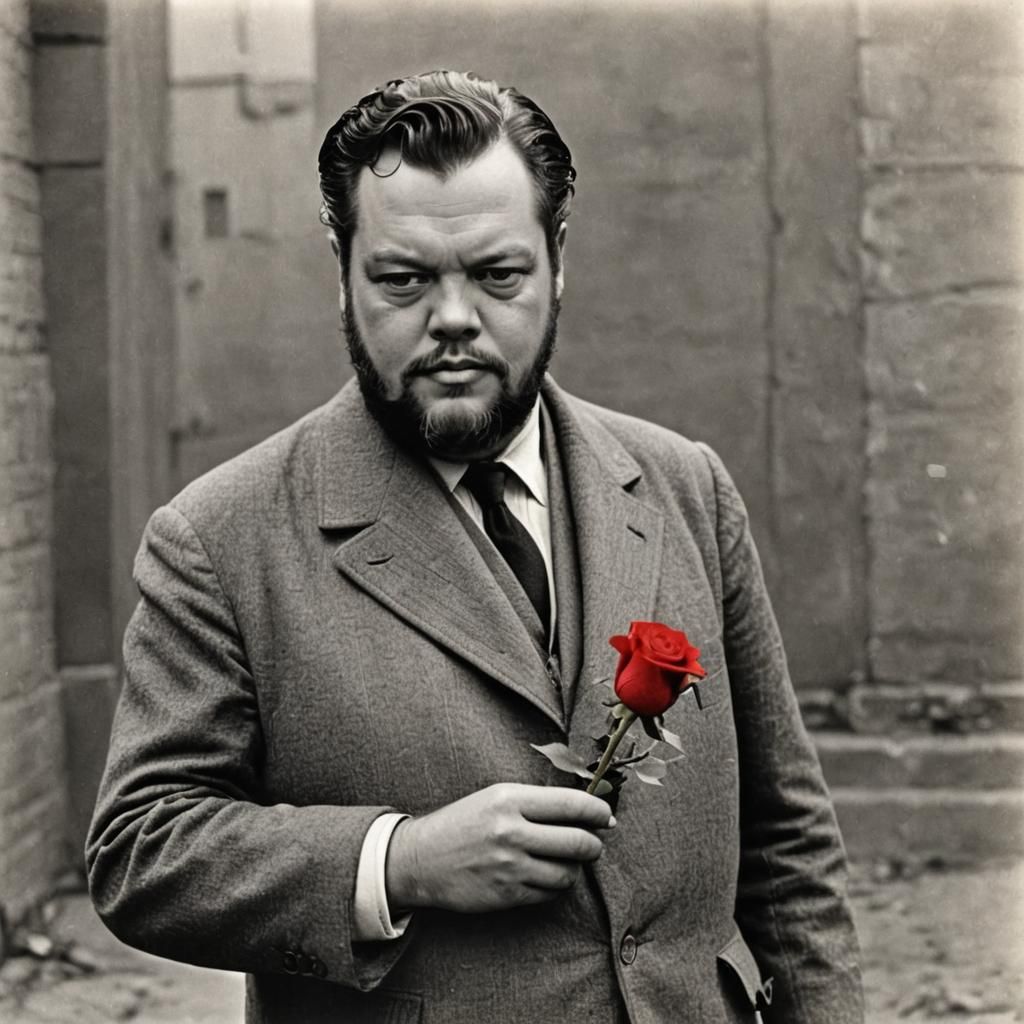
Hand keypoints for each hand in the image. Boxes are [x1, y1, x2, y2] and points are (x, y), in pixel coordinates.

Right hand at [385, 783, 614, 913]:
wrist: (421, 859)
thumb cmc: (464, 823)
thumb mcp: (496, 797)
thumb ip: (537, 802)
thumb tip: (586, 811)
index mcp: (510, 799)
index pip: (572, 804)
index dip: (598, 811)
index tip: (607, 817)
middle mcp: (511, 831)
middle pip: (578, 842)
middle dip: (594, 844)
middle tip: (594, 843)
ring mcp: (509, 866)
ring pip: (568, 873)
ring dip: (575, 869)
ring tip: (567, 861)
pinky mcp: (506, 894)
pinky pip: (549, 894)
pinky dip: (555, 887)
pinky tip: (545, 876)